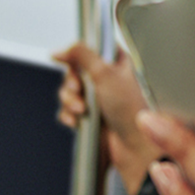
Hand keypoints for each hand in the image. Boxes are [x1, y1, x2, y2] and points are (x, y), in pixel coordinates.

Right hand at [53, 43, 156, 194]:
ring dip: (69, 100)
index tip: (74, 64)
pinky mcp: (90, 116)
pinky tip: (77, 121)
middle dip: (71, 83)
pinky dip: (69, 115)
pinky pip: (68, 110)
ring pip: (68, 91)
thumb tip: (60, 50)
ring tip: (82, 110)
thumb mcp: (105, 73)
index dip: (77, 56)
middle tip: (78, 90)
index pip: (89, 49)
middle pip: (73, 71)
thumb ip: (81, 55)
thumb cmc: (130, 110)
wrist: (134, 145)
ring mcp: (97, 99)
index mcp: (116, 62)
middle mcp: (106, 79)